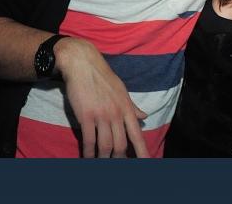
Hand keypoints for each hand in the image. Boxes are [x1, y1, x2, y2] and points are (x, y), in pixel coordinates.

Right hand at [56, 37, 148, 157]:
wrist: (84, 64)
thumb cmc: (103, 77)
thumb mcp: (122, 91)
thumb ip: (132, 106)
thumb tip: (145, 116)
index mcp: (127, 108)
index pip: (137, 135)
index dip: (142, 151)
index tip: (147, 164)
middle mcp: (116, 114)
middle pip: (121, 145)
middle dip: (119, 159)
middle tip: (117, 167)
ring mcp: (101, 115)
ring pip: (105, 145)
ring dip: (103, 158)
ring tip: (101, 164)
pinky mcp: (86, 116)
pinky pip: (89, 140)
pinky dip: (88, 152)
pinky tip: (87, 157)